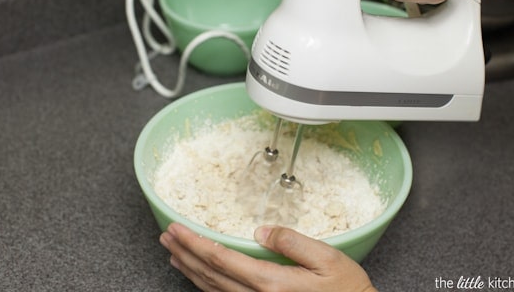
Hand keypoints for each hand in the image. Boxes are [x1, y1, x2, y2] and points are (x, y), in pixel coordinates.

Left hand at [160, 222, 377, 291]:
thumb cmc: (348, 290)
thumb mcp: (328, 259)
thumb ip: (293, 242)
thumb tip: (261, 231)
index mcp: (273, 284)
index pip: (222, 259)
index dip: (195, 243)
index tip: (177, 228)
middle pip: (210, 276)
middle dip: (185, 254)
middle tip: (166, 236)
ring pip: (213, 291)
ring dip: (190, 270)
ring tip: (174, 253)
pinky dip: (206, 287)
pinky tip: (199, 277)